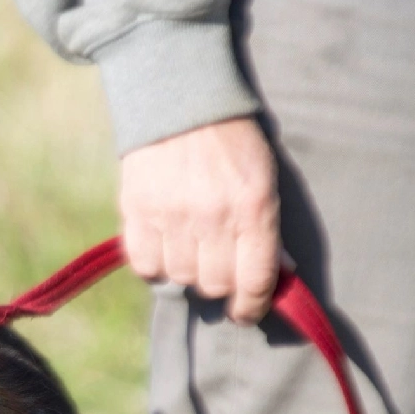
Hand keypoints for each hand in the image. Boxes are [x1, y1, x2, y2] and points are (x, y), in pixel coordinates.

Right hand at [119, 117, 281, 324]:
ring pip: (179, 278)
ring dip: (186, 272)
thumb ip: (268, 229)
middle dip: (219, 284)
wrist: (179, 100)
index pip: (255, 281)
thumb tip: (277, 273)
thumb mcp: (264, 179)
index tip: (245, 313)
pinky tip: (163, 248)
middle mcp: (213, 217)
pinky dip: (154, 265)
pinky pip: (145, 265)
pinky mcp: (136, 212)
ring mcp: (171, 216)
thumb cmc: (230, 142)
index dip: (251, 307)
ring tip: (189, 251)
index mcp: (254, 208)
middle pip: (214, 285)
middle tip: (216, 269)